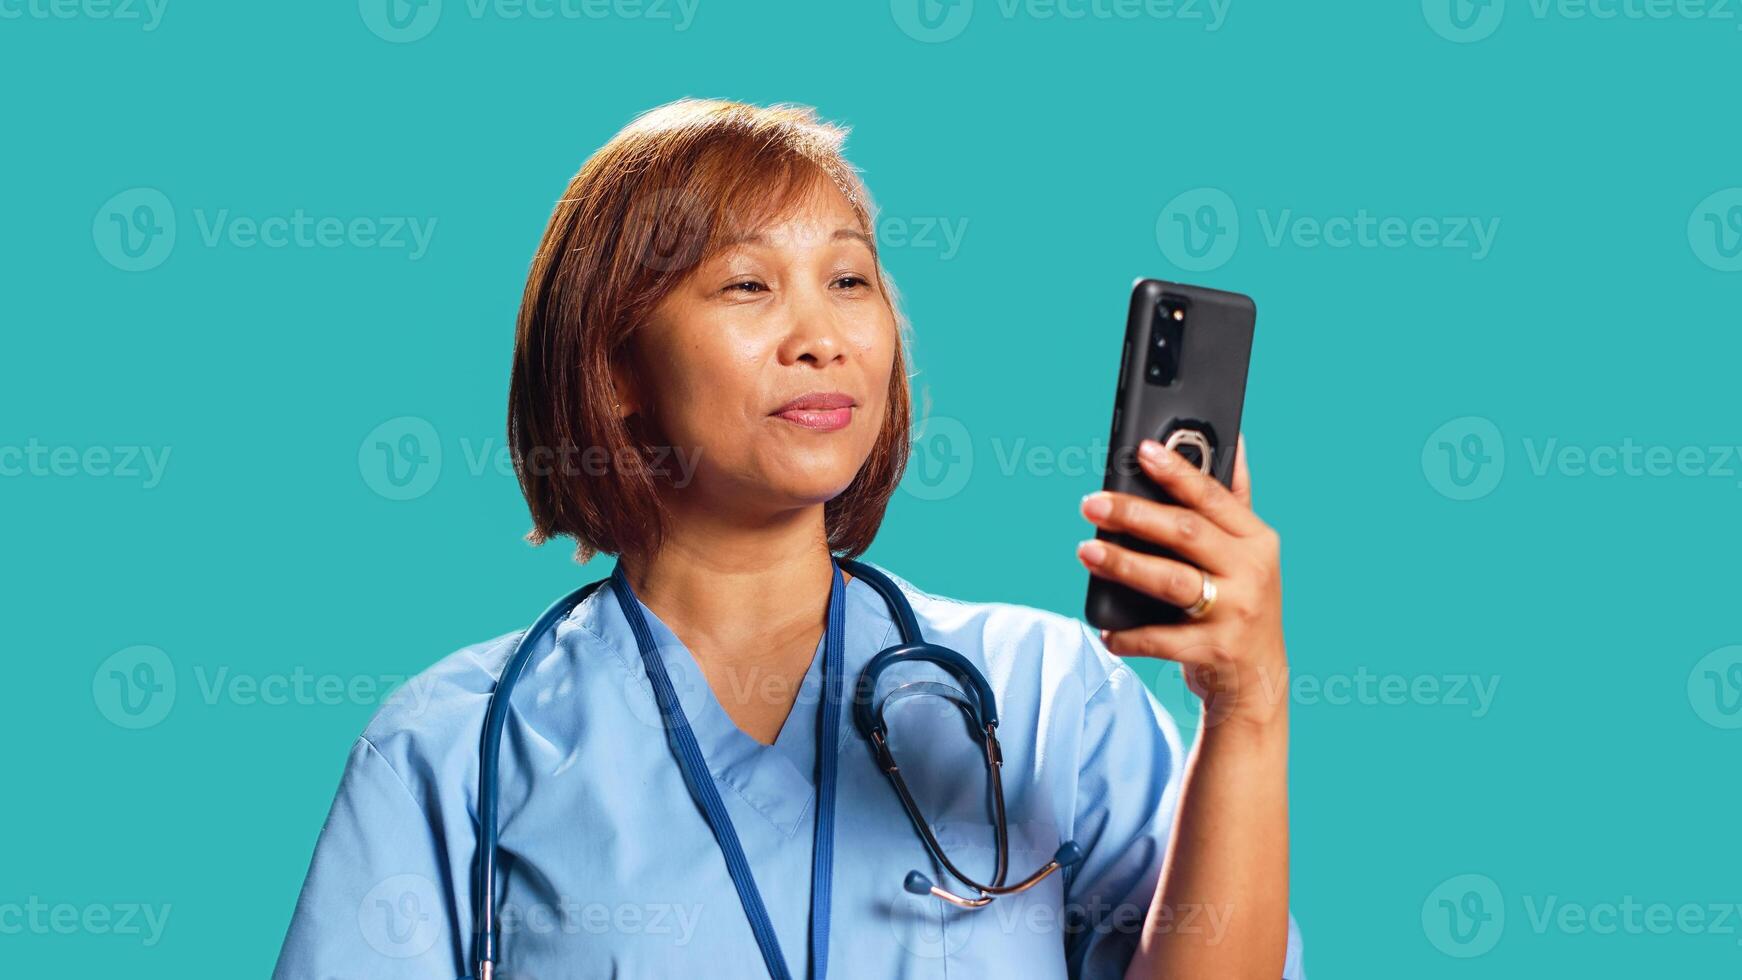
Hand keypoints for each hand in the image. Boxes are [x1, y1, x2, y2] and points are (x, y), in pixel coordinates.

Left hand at [1076, 435, 1287, 733]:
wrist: (1258, 680)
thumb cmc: (1240, 601)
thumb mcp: (1247, 552)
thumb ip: (1233, 501)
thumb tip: (1234, 439)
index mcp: (1256, 539)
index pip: (1212, 496)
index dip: (1177, 471)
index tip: (1141, 450)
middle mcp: (1251, 572)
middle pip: (1186, 533)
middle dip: (1134, 514)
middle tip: (1091, 503)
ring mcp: (1235, 612)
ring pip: (1172, 581)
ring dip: (1124, 565)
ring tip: (1085, 551)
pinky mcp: (1215, 650)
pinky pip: (1163, 640)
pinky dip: (1131, 636)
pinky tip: (1106, 630)